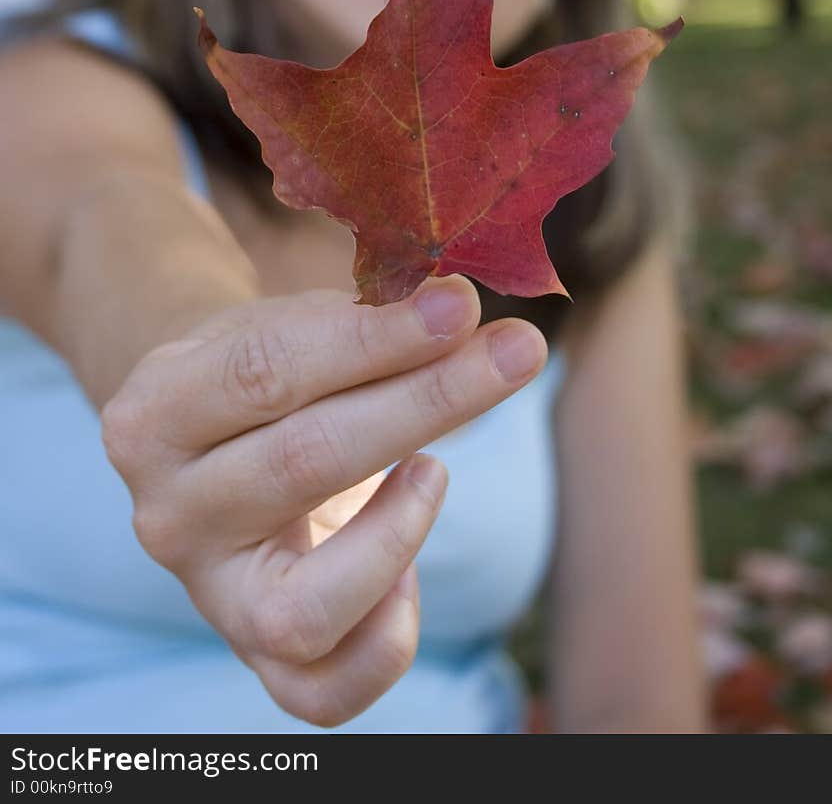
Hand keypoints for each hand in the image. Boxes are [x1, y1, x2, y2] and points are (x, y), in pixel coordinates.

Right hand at [100, 276, 546, 726]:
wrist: (206, 441)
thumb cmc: (262, 371)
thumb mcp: (289, 326)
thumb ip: (365, 319)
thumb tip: (461, 310)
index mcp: (151, 414)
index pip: (267, 372)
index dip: (374, 338)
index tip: (463, 305)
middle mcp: (166, 514)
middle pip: (302, 465)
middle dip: (427, 401)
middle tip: (517, 352)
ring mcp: (209, 596)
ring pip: (306, 606)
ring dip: (401, 531)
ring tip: (435, 469)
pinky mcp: (255, 653)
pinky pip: (325, 690)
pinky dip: (387, 634)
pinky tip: (408, 564)